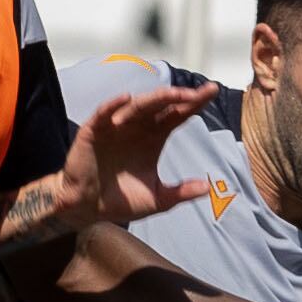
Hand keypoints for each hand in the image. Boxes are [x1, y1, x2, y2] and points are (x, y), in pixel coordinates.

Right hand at [53, 86, 218, 230]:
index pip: (178, 114)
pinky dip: (113, 105)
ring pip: (137, 105)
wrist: (88, 209)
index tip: (213, 91)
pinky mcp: (94, 131)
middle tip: (196, 93)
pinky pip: (104, 113)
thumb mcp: (157, 199)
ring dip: (154, 99)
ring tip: (172, 94)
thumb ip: (181, 192)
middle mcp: (137, 127)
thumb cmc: (121, 201)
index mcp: (153, 137)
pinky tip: (126, 99)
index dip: (195, 103)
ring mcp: (115, 126)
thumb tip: (209, 188)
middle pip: (161, 105)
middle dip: (179, 97)